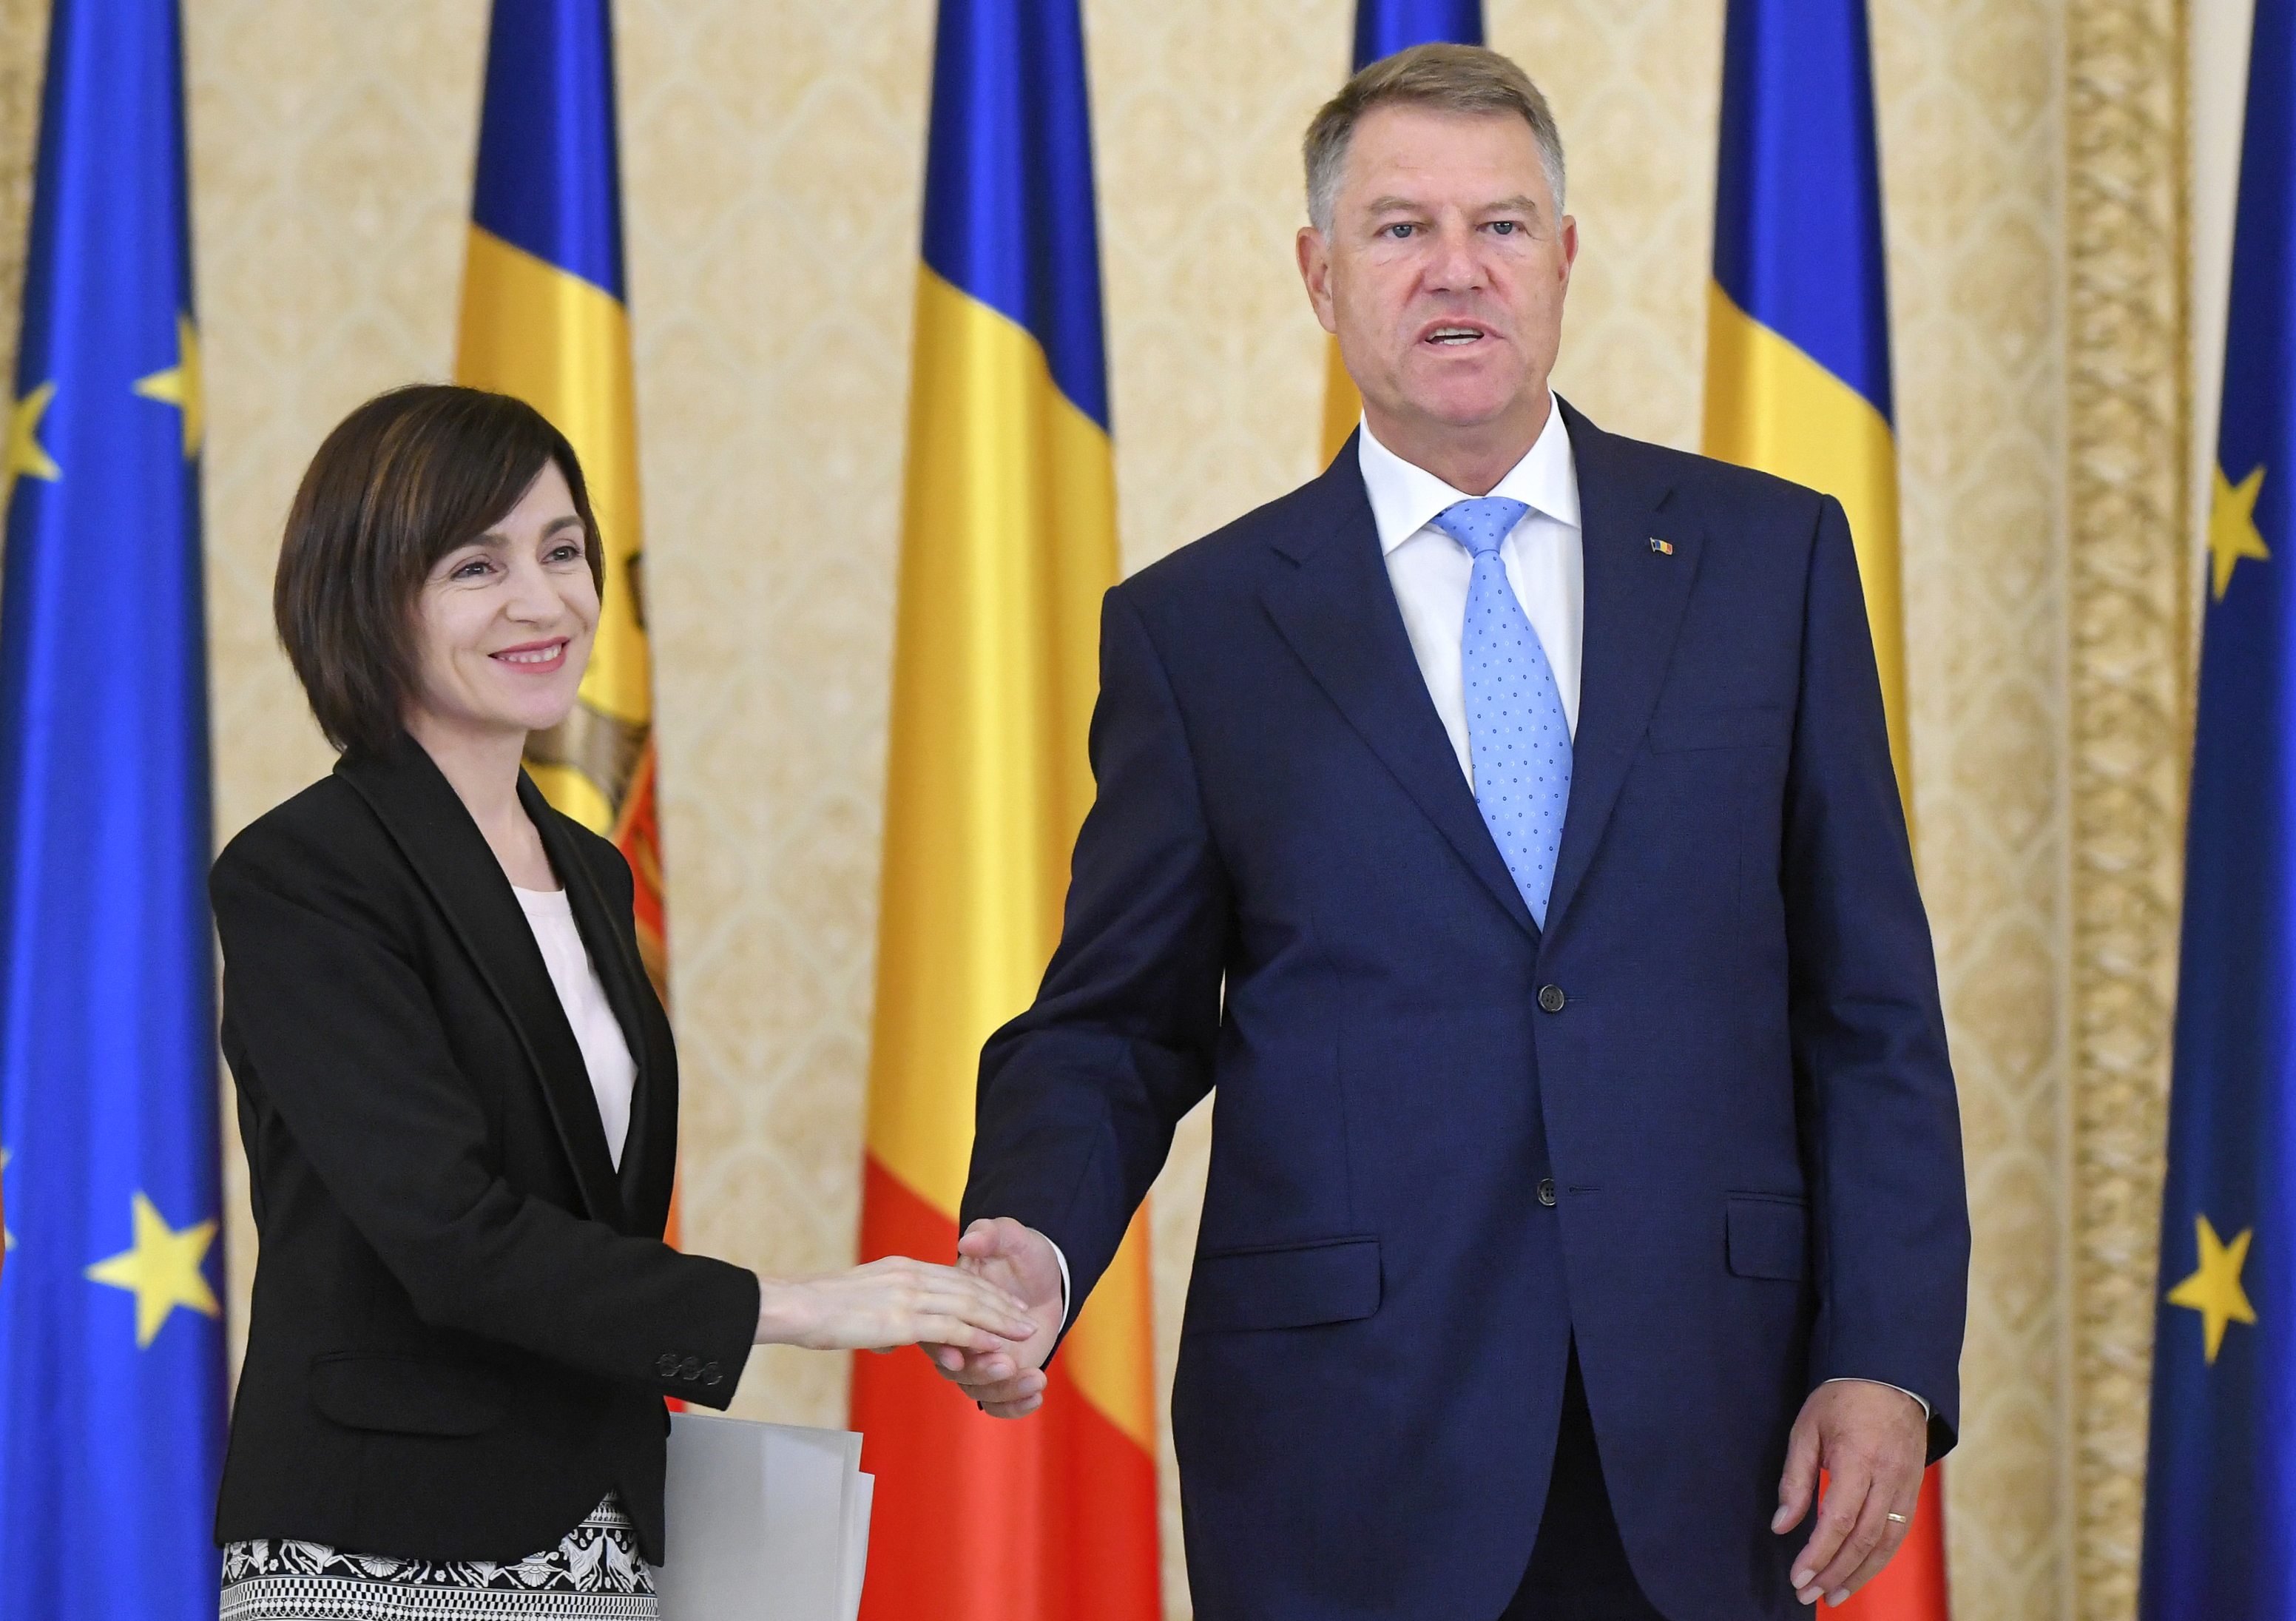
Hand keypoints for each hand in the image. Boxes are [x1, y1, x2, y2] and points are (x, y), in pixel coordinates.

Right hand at [754, 1256, 1036, 1353]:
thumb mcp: (856, 1306)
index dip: (983, 1289)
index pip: (953, 1276)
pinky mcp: (901, 1318)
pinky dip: (976, 1336)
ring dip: (999, 1319)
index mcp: (901, 1268)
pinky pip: (949, 1327)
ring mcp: (907, 1295)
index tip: (1005, 1301)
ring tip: (1024, 1332)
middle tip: (1026, 1317)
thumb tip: (890, 1339)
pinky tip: (994, 1346)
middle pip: (968, 1288)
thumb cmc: (815, 1310)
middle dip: (1001, 1303)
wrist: (795, 1305)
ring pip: (967, 1305)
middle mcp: (910, 1275)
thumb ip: (880, 1317)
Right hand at [921, 1218, 1064, 1416]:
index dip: (943, 1347)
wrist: (1047, 1277)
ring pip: (978, 1390)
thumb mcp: (1011, 1237)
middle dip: (980, 1371)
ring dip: (1004, 1389)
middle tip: (1008, 1362)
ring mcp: (981, 1361)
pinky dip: (1015, 1406)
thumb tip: (970, 1241)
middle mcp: (960, 1339)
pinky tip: (1037, 1396)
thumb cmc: (1023, 1254)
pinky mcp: (1002, 1377)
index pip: (937, 1331)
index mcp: (951, 1307)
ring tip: (1035, 1377)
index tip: (958, 1356)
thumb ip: (991, 1235)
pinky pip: (999, 1404)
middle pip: (956, 1368)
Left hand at [1772, 1381, 1928, 1605]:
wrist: (1891, 1376)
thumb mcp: (1806, 1429)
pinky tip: (1860, 1572)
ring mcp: (1906, 1486)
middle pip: (1863, 1539)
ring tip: (1833, 1596)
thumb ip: (1795, 1479)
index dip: (1818, 1554)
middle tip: (1808, 1594)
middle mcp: (1888, 1477)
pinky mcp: (1914, 1491)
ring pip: (1886, 1544)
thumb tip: (1781, 1526)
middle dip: (1834, 1573)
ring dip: (1859, 1575)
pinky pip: (1898, 1534)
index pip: (1838, 1520)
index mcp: (1858, 1458)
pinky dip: (1879, 1558)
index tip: (1798, 1576)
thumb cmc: (1841, 1398)